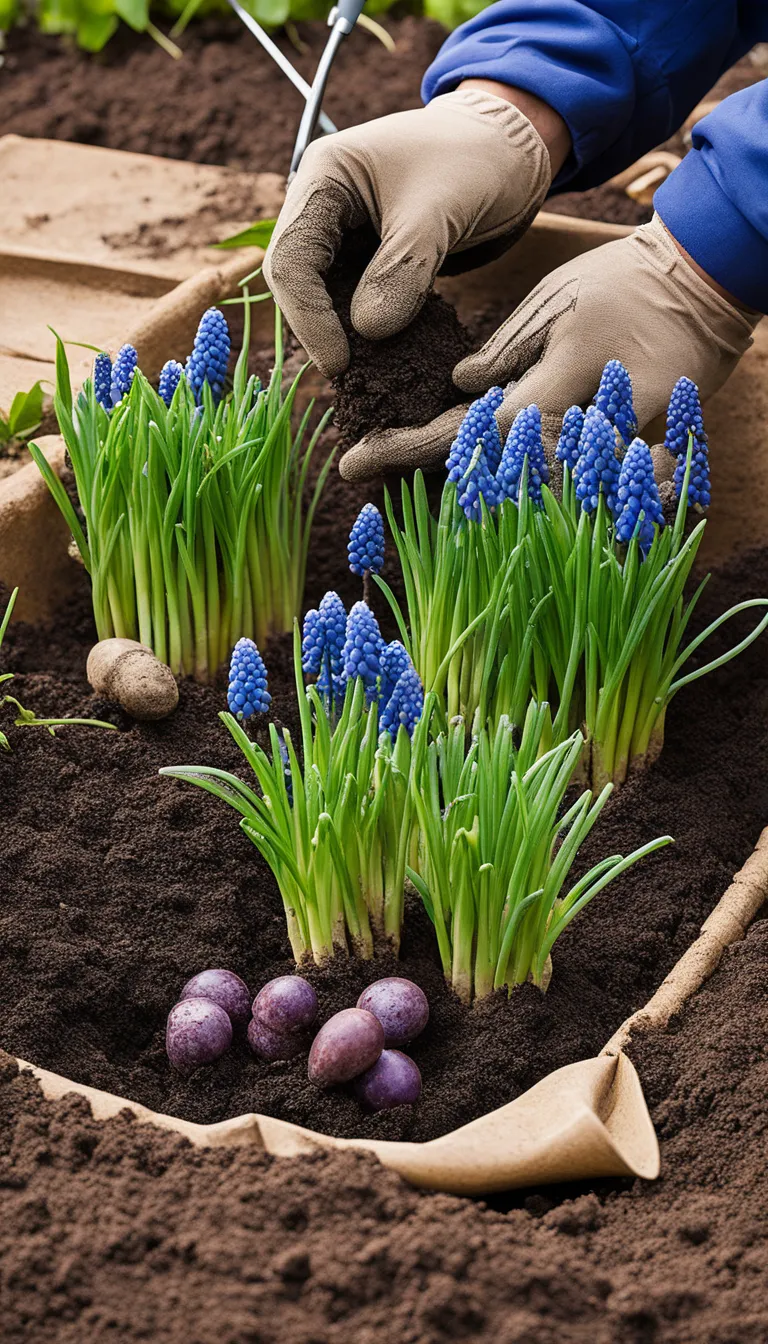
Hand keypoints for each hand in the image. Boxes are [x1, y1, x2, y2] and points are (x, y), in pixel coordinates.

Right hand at [263, 88, 552, 377]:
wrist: (512, 149)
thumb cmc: (478, 160)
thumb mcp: (441, 210)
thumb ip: (403, 267)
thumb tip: (367, 329)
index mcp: (324, 177)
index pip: (292, 258)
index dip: (310, 317)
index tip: (341, 362)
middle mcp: (321, 204)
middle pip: (295, 281)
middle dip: (319, 330)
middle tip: (350, 376)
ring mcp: (342, 232)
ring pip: (321, 296)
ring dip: (340, 334)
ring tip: (367, 373)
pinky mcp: (367, 256)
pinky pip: (352, 300)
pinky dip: (366, 330)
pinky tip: (386, 355)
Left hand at [338, 214, 759, 480]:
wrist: (702, 287)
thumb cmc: (622, 284)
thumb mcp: (556, 300)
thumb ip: (507, 348)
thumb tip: (458, 388)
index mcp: (556, 380)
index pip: (471, 432)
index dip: (409, 448)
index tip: (354, 459)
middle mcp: (580, 422)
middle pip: (493, 471)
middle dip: (422, 472)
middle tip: (359, 469)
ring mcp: (610, 442)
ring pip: (528, 482)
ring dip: (465, 483)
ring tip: (400, 475)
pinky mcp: (625, 447)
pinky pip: (566, 477)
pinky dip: (519, 480)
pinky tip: (475, 480)